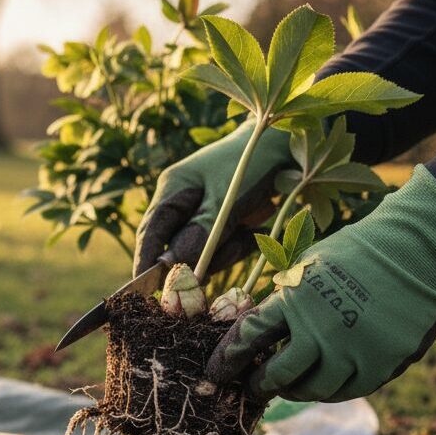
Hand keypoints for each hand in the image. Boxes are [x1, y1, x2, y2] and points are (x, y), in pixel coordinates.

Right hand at [134, 121, 291, 275]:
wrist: (290, 142)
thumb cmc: (254, 163)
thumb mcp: (227, 201)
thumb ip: (198, 235)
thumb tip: (167, 266)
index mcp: (173, 189)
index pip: (150, 233)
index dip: (146, 263)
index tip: (144, 292)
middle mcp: (182, 200)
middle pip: (178, 246)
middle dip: (204, 255)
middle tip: (232, 247)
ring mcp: (202, 208)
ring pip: (203, 249)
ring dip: (228, 248)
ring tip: (253, 225)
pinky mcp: (223, 217)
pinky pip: (223, 244)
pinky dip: (241, 242)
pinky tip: (258, 226)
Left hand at [207, 166, 435, 401]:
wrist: (414, 252)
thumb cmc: (353, 255)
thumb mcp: (305, 266)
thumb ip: (281, 299)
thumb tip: (251, 329)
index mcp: (294, 299)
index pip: (247, 338)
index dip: (226, 361)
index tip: (214, 375)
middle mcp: (320, 329)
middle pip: (275, 374)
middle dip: (257, 384)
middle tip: (252, 387)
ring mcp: (352, 350)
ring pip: (310, 390)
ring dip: (293, 391)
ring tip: (287, 385)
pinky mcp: (380, 364)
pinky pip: (345, 392)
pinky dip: (328, 391)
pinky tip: (321, 384)